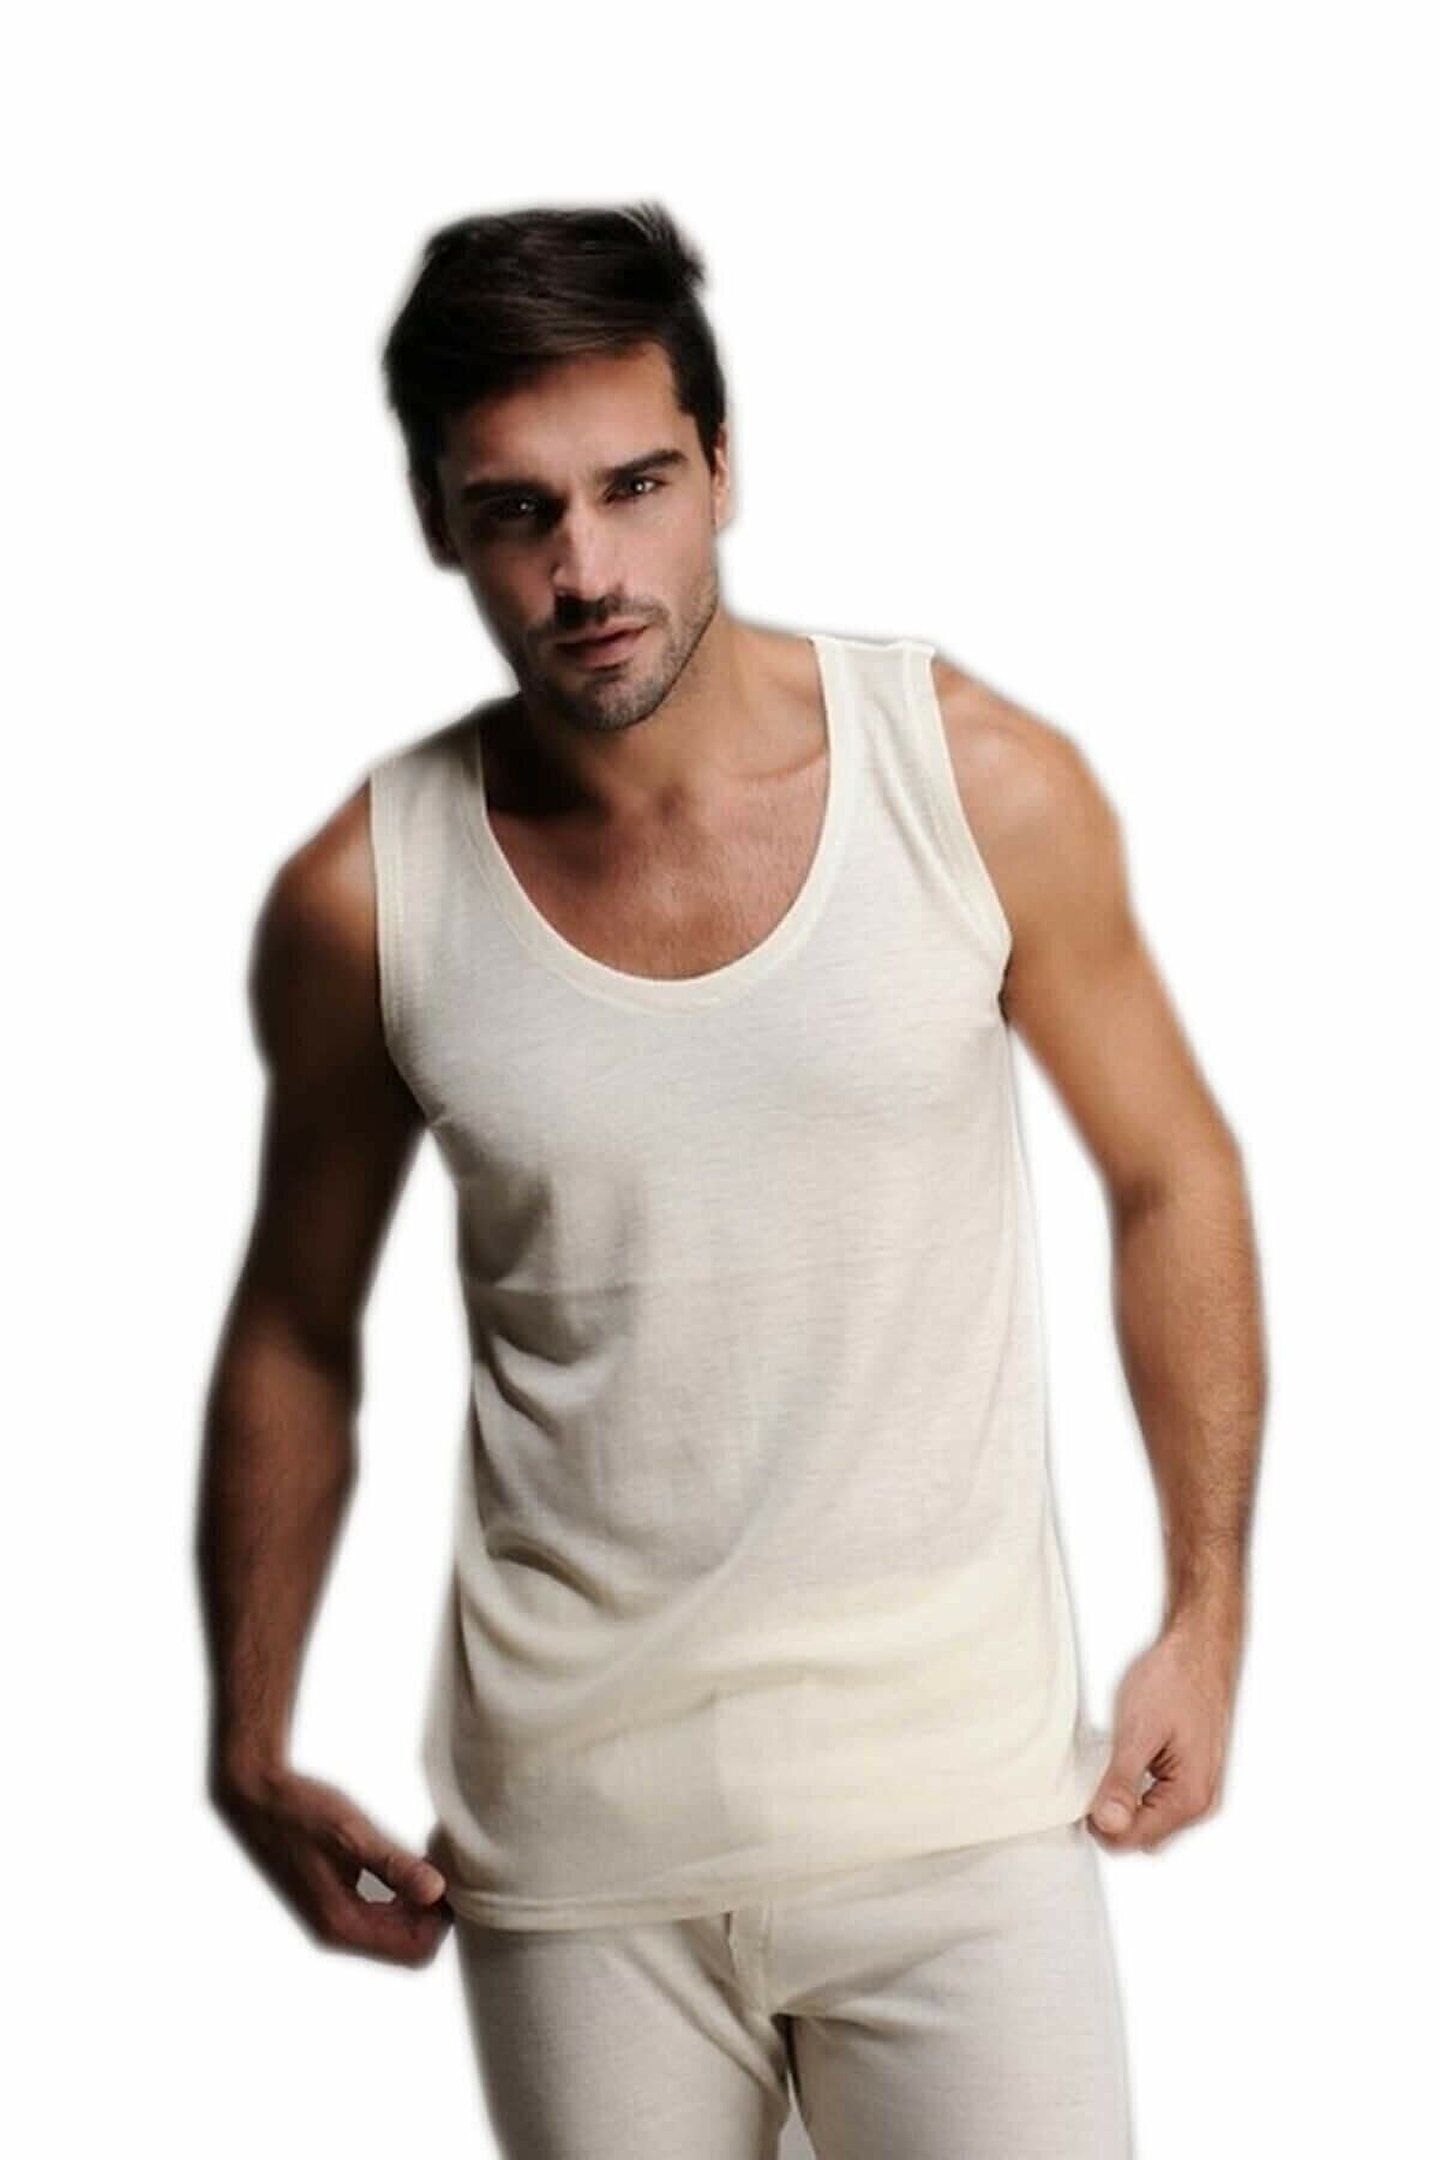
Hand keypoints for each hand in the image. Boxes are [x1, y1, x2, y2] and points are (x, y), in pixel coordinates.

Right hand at [212, 1763, 453, 1963]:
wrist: (256, 1797)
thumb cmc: (301, 1811)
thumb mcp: (351, 1835)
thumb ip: (395, 1866)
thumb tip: (437, 1892)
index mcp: (342, 1924)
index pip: (415, 1952)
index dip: (440, 1920)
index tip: (447, 1877)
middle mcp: (336, 1931)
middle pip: (408, 1945)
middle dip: (432, 1912)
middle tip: (441, 1865)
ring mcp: (332, 1919)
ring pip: (395, 1931)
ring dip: (417, 1903)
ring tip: (425, 1860)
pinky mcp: (331, 1902)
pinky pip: (380, 1915)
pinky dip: (400, 1896)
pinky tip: (404, 1861)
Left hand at [1085, 1605, 1242, 1853]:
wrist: (1200, 1647)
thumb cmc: (1174, 1680)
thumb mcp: (1138, 1730)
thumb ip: (1121, 1782)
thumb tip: (1107, 1826)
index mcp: (1190, 1800)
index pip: (1130, 1841)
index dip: (1097, 1821)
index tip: (1079, 1791)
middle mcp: (1199, 1803)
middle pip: (1139, 1835)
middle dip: (1110, 1814)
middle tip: (1091, 1774)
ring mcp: (1197, 1789)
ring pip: (1146, 1818)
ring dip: (1122, 1800)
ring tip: (1108, 1761)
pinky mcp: (1190, 1774)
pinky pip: (1154, 1799)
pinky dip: (1134, 1788)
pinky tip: (1124, 1759)